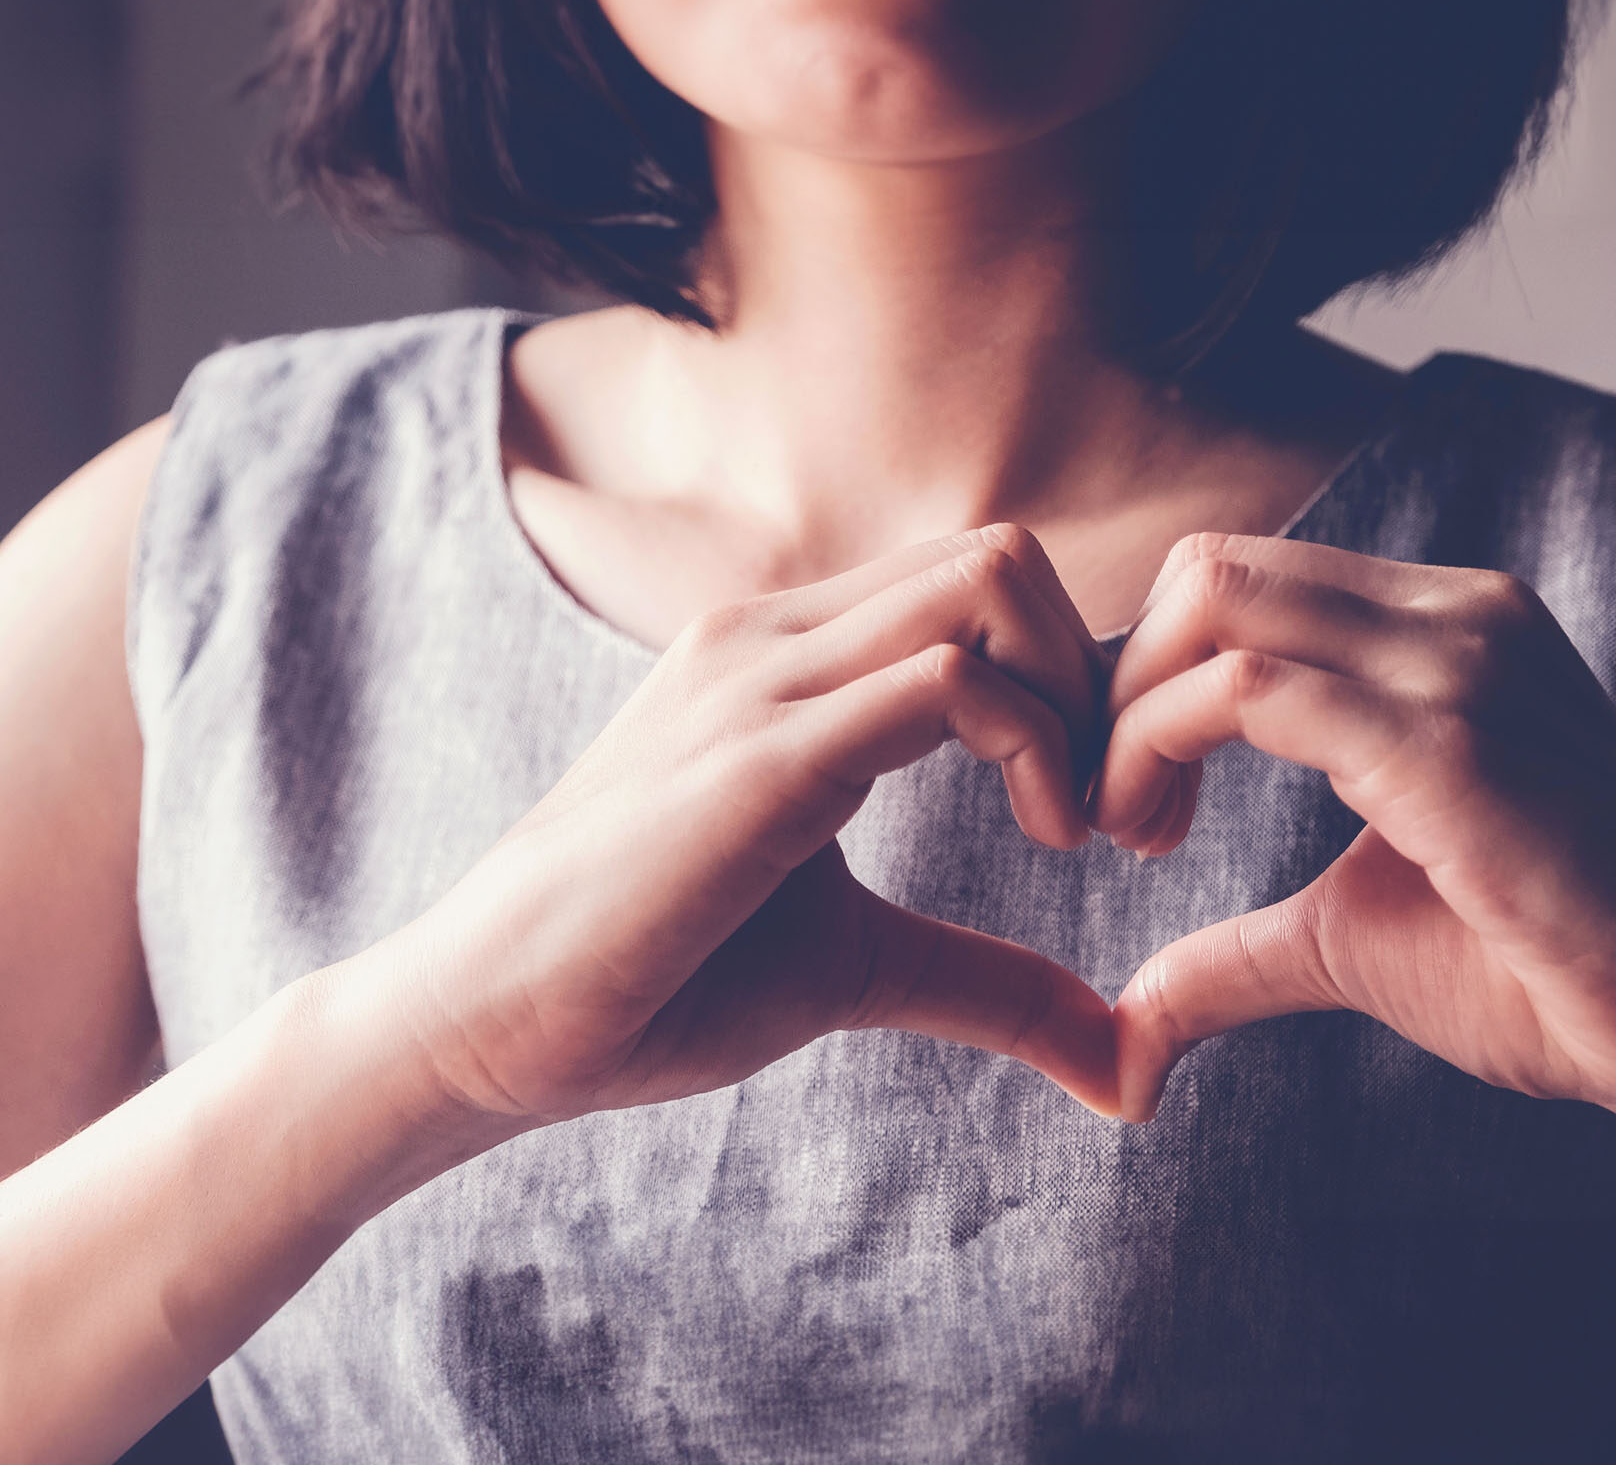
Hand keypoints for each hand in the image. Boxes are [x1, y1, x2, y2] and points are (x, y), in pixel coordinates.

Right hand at [395, 526, 1120, 1124]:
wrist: (490, 1018)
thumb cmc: (654, 978)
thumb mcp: (857, 965)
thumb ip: (987, 979)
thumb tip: (1125, 1059)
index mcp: (784, 662)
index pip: (974, 587)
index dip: (1076, 685)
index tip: (1105, 816)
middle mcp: (771, 637)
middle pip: (1002, 555)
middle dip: (1102, 678)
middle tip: (1119, 819)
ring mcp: (759, 679)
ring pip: (988, 582)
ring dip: (1083, 703)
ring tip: (1083, 832)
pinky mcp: (758, 754)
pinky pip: (947, 680)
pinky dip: (1037, 744)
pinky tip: (1046, 840)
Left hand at [1093, 532, 1615, 1121]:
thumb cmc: (1536, 976)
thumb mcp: (1347, 940)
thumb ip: (1232, 955)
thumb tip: (1128, 1029)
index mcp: (1440, 634)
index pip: (1238, 582)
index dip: (1146, 675)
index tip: (1133, 792)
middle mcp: (1454, 618)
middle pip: (1209, 572)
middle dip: (1120, 682)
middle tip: (1118, 810)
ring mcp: (1460, 664)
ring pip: (1215, 605)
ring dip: (1128, 716)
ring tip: (1135, 828)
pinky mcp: (1449, 742)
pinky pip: (1247, 689)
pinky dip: (1155, 744)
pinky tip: (1154, 833)